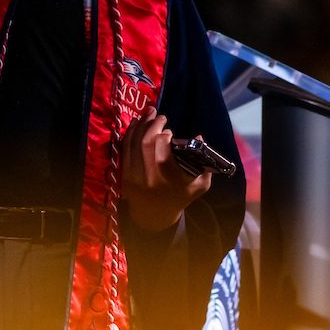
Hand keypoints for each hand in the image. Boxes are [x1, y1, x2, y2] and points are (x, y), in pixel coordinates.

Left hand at [122, 112, 213, 232]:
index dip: (165, 135)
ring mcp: (135, 177)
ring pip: (134, 143)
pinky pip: (125, 150)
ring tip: (149, 113)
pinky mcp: (124, 176)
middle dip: (153, 124)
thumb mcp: (200, 184)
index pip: (164, 148)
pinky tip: (135, 123)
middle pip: (147, 142)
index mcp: (171, 179)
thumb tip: (200, 137)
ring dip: (141, 124)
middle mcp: (151, 177)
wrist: (155, 215)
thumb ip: (204, 163)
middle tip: (160, 116)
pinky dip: (129, 134)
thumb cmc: (180, 196)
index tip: (170, 132)